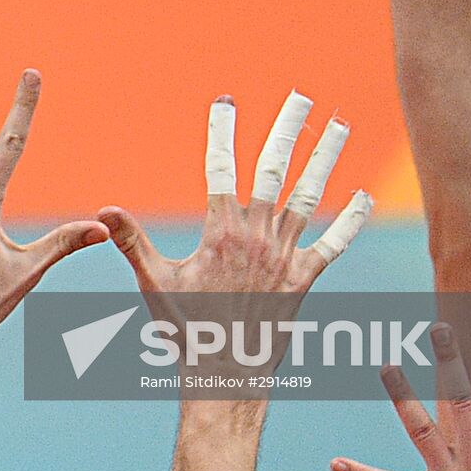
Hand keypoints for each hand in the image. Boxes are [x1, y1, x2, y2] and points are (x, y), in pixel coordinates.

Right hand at [98, 92, 372, 344]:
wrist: (225, 374)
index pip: (220, 167)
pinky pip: (333, 245)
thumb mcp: (154, 281)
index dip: (222, 131)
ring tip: (340, 126)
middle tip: (300, 96)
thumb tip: (104, 209)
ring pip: (308, 196)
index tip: (225, 101)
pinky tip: (365, 197)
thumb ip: (132, 240)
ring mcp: (284, 256)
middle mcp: (257, 236)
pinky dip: (351, 221)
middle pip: (274, 169)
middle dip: (288, 129)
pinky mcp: (304, 280)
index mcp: (220, 231)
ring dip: (325, 159)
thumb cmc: (186, 329)